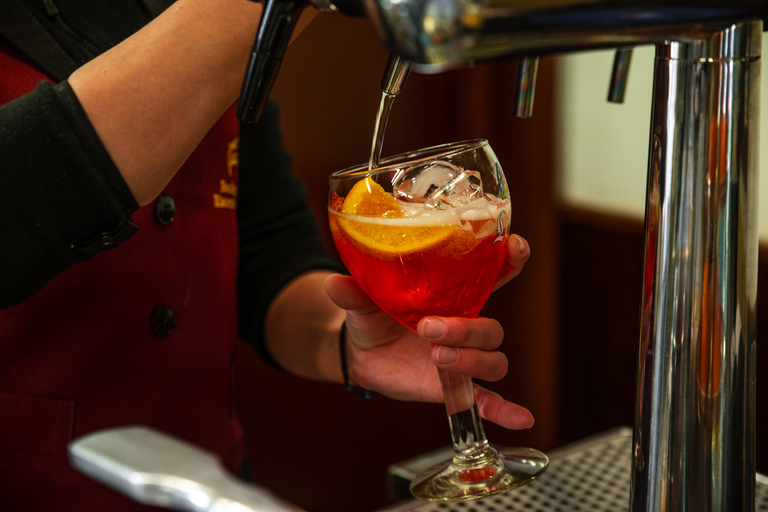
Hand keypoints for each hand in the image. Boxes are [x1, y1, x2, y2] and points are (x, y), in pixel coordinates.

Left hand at [324, 233, 532, 429]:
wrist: (362, 351)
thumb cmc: (372, 316)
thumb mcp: (363, 302)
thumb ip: (355, 292)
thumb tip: (335, 283)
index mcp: (451, 294)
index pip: (492, 273)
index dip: (511, 259)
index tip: (515, 248)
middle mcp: (465, 324)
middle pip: (490, 327)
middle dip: (465, 329)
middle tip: (427, 328)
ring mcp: (464, 356)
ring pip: (493, 358)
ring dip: (470, 359)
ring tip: (435, 357)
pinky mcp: (456, 384)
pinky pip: (489, 398)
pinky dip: (505, 408)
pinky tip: (519, 418)